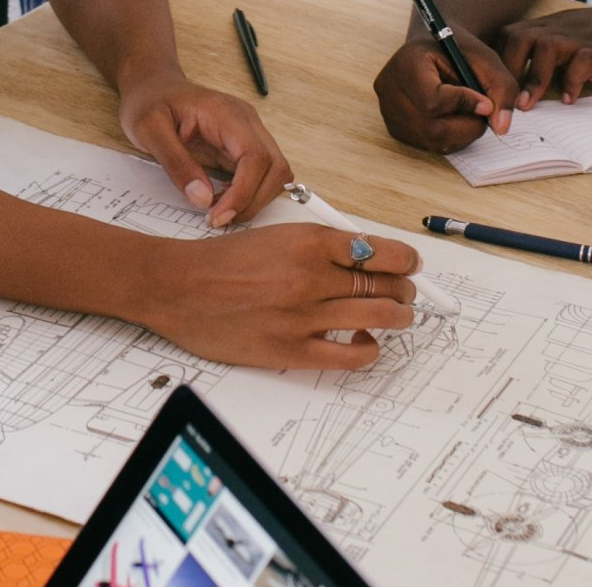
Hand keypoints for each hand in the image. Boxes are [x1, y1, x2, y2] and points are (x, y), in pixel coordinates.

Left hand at [120, 72, 290, 227]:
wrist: (152, 86)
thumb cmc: (149, 103)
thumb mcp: (149, 130)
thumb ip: (176, 163)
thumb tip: (203, 199)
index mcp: (226, 113)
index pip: (255, 156)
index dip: (244, 193)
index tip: (216, 216)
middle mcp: (246, 122)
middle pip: (276, 168)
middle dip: (253, 201)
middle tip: (217, 219)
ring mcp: (248, 134)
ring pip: (276, 174)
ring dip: (254, 200)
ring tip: (218, 210)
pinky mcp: (243, 147)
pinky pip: (261, 176)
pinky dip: (249, 195)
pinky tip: (222, 201)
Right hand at [135, 222, 420, 368]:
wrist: (180, 286)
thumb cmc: (224, 260)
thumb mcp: (277, 235)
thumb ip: (319, 246)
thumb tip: (362, 258)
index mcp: (307, 240)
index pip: (378, 251)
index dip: (404, 260)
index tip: (411, 264)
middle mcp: (310, 276)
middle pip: (383, 285)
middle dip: (404, 290)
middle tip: (406, 293)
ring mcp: (303, 315)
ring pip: (376, 317)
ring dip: (397, 318)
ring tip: (397, 317)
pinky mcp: (291, 350)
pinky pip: (349, 355)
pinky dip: (369, 349)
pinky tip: (367, 342)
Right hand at [373, 33, 516, 151]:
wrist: (435, 49)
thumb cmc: (460, 51)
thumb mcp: (485, 59)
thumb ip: (501, 88)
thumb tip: (501, 127)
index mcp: (407, 62)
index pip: (432, 100)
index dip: (464, 105)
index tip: (486, 102)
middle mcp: (389, 87)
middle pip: (431, 127)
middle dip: (467, 126)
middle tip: (483, 113)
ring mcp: (388, 110)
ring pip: (431, 140)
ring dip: (461, 134)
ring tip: (470, 113)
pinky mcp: (394, 127)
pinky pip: (427, 145)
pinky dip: (449, 138)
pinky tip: (455, 119)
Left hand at [499, 6, 591, 107]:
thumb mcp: (574, 41)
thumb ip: (549, 57)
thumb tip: (519, 89)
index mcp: (550, 27)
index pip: (509, 35)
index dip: (496, 61)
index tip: (490, 89)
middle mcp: (562, 29)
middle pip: (519, 37)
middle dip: (506, 70)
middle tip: (503, 103)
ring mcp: (583, 38)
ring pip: (545, 46)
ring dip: (532, 78)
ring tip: (527, 105)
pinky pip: (583, 61)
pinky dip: (572, 81)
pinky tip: (570, 100)